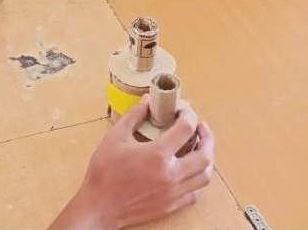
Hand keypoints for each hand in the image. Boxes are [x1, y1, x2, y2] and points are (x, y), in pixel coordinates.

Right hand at [55, 97, 214, 229]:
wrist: (100, 207)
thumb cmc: (105, 173)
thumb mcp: (115, 138)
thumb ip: (134, 116)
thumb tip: (147, 101)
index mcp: (158, 155)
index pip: (186, 128)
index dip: (189, 115)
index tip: (184, 111)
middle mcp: (171, 174)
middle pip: (205, 154)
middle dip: (207, 137)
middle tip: (200, 127)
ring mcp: (173, 192)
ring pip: (205, 175)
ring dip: (207, 158)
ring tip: (200, 148)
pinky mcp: (172, 205)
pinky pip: (196, 193)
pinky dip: (198, 179)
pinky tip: (191, 170)